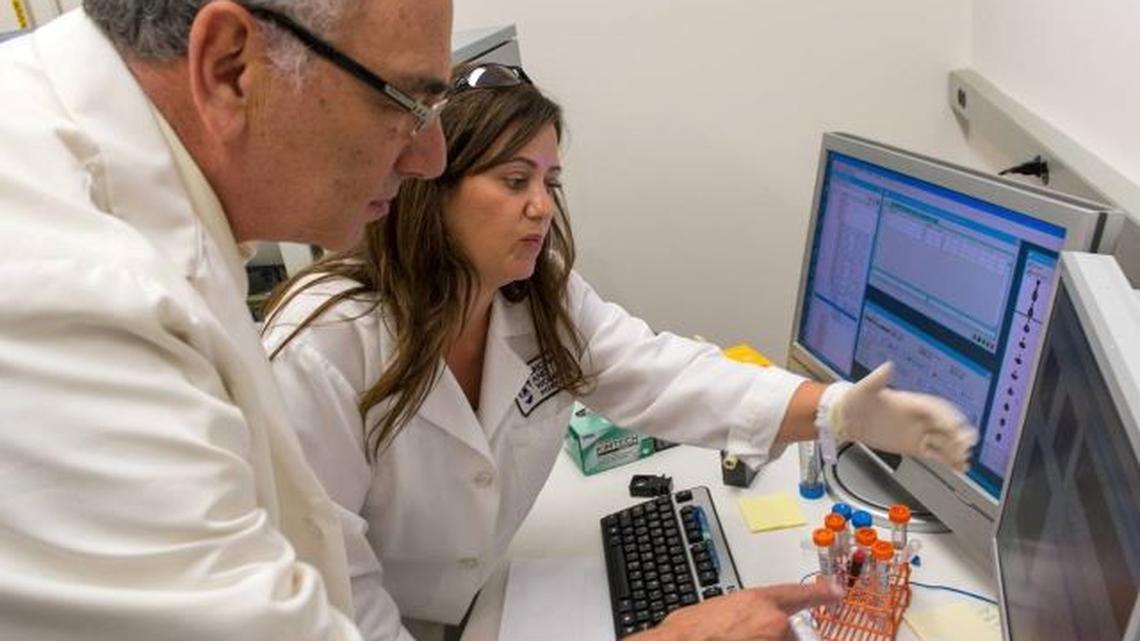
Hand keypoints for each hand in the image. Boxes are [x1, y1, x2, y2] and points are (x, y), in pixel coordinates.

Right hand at [629, 580, 841, 640]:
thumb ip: (741, 613)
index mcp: (758, 600)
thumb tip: (743, 622)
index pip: (798, 594)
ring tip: (732, 638)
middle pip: (789, 634)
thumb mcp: (716, 610)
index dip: (822, 593)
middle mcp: (774, 622)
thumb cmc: (688, 633)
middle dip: (774, 638)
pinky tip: (733, 639)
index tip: (837, 592)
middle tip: (742, 635)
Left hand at [832, 362, 978, 471]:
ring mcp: (918, 432)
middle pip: (945, 426)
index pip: (936, 409)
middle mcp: (919, 417)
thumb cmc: (856, 400)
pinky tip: (959, 468)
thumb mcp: (865, 389)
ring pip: (944, 441)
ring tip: (964, 461)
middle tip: (966, 446)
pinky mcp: (914, 446)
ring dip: (956, 450)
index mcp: (912, 402)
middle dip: (958, 435)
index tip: (956, 427)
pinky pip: (936, 453)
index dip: (948, 417)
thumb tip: (887, 366)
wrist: (846, 418)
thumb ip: (877, 379)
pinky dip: (949, 460)